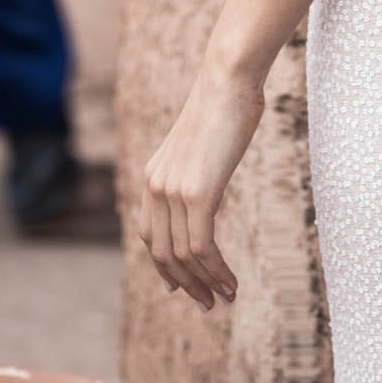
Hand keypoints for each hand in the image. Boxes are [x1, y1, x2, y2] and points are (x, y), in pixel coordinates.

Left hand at [137, 57, 264, 309]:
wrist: (228, 78)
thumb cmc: (225, 103)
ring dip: (206, 283)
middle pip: (164, 253)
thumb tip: (210, 184)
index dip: (165, 266)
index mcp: (154, 176)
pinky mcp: (196, 193)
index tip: (182, 286)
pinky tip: (231, 282)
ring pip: (184, 256)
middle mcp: (156, 186)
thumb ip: (198, 169)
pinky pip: (202, 246)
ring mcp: (173, 191)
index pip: (150, 235)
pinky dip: (216, 271)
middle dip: (187, 284)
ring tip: (227, 298)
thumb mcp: (203, 143)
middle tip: (208, 304)